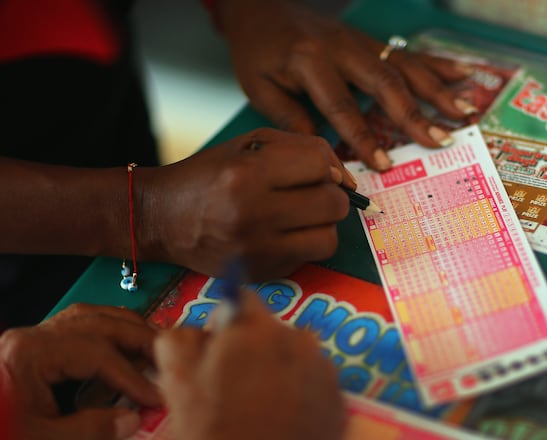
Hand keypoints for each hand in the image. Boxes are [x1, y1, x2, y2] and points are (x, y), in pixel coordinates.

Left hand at [0, 304, 160, 439]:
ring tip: (153, 343)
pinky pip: (75, 326)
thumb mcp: (41, 439)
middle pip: (97, 322)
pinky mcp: (29, 349)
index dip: (132, 376)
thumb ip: (91, 429)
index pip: (97, 353)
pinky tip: (122, 342)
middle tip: (168, 355)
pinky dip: (105, 330)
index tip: (155, 396)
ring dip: (124, 327)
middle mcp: (29, 338)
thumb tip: (133, 419)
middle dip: (137, 338)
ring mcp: (28, 340)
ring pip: (88, 316)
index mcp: (29, 354)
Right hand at [138, 128, 349, 280]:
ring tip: (299, 216)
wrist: (162, 218)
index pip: (319, 166)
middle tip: (308, 193)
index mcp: (247, 174)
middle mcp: (253, 214)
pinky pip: (310, 259)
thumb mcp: (250, 145)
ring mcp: (258, 250)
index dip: (324, 166)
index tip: (311, 171)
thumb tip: (345, 178)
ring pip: (329, 238)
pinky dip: (304, 244)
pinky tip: (282, 234)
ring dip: (322, 224)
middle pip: (333, 205)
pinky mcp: (260, 273)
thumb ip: (302, 150)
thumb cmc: (210, 174)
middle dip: (329, 195)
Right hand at [155, 290, 344, 439]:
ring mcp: (323, 368)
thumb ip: (181, 338)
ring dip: (282, 368)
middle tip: (239, 385)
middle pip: (271, 329)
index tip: (221, 344)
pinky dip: (303, 392)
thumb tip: (202, 327)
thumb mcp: (177, 382)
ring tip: (264, 405)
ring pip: (297, 354)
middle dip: (255, 347)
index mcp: (253, 330)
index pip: (242, 299)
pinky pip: (317, 381)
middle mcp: (296, 339)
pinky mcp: (339, 397)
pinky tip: (286, 417)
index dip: (228, 320)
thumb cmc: (212, 431)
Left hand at [215, 0, 474, 170]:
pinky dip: (438, 65)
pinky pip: (408, 54)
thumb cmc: (257, 50)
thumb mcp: (259, 87)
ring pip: (405, 67)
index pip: (341, 106)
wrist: (261, 6)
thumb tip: (325, 154)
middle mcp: (342, 48)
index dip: (364, 138)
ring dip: (438, 91)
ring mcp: (361, 41)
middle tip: (440, 140)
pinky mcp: (370, 41)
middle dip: (415, 115)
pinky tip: (464, 75)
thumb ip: (291, 119)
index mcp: (310, 61)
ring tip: (466, 113)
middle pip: (386, 83)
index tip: (384, 164)